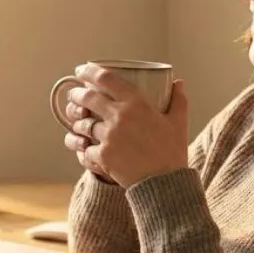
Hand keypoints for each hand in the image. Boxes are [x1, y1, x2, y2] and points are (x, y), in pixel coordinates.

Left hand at [61, 63, 188, 186]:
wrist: (166, 183)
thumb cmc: (172, 151)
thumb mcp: (178, 122)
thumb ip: (178, 100)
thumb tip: (179, 83)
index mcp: (136, 103)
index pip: (105, 78)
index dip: (89, 71)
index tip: (81, 69)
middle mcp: (118, 116)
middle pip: (86, 98)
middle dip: (76, 94)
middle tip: (74, 94)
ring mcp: (109, 137)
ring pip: (82, 124)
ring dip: (78, 123)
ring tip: (79, 123)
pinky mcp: (103, 156)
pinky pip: (85, 149)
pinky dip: (84, 149)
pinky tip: (85, 148)